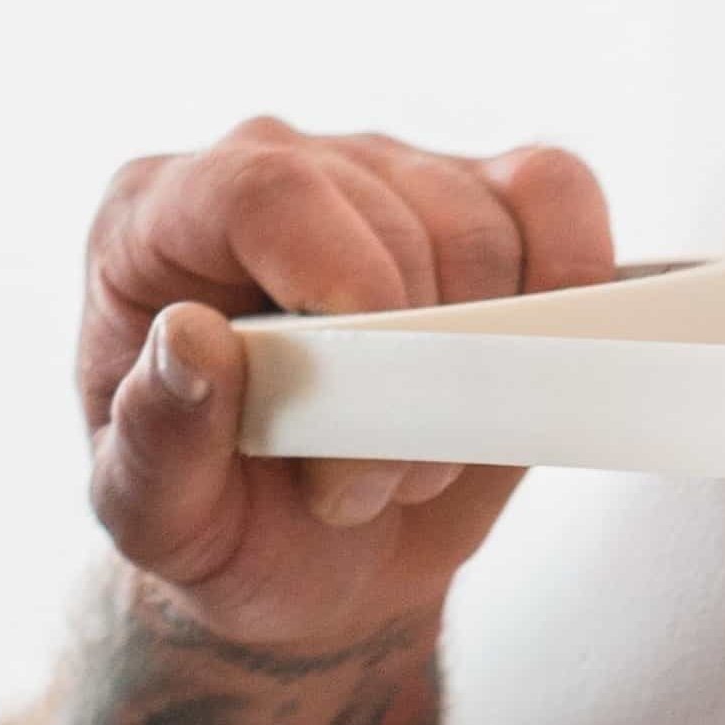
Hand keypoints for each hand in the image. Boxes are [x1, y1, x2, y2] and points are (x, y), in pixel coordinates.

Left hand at [75, 120, 617, 650]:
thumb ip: (155, 441)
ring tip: (420, 455)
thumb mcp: (157, 518)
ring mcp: (378, 174)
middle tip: (369, 484)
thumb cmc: (220, 522)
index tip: (358, 391)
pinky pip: (553, 188)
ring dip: (480, 354)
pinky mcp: (475, 199)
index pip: (260, 189)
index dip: (337, 275)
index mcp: (153, 219)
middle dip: (407, 366)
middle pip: (387, 212)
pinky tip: (530, 350)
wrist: (311, 556)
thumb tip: (188, 337)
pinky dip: (571, 269)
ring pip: (478, 215)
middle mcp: (267, 168)